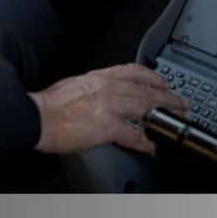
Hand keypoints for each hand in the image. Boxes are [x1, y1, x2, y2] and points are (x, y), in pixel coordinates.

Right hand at [28, 63, 188, 155]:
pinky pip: (133, 135)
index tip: (161, 81)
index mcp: (98, 77)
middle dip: (166, 96)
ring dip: (164, 113)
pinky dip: (146, 141)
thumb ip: (92, 87)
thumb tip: (100, 95)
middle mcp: (107, 87)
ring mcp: (108, 106)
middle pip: (145, 89)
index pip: (132, 71)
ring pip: (145, 107)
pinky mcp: (106, 126)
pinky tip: (153, 146)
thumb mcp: (74, 84)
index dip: (151, 76)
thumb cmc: (48, 104)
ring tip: (176, 119)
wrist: (36, 116)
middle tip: (180, 102)